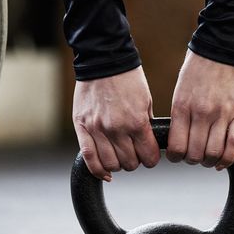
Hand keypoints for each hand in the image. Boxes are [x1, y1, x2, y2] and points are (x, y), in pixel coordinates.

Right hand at [73, 66, 160, 181]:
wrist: (103, 60)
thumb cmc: (128, 79)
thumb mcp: (146, 101)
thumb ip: (146, 125)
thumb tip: (149, 144)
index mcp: (137, 122)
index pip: (148, 156)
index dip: (151, 159)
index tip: (150, 156)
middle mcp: (117, 129)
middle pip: (129, 163)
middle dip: (135, 161)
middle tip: (134, 153)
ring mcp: (97, 129)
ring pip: (110, 164)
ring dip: (118, 164)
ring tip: (119, 155)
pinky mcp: (82, 127)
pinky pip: (89, 158)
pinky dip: (98, 170)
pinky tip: (105, 172)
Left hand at [167, 50, 233, 169]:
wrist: (222, 46)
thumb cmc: (199, 68)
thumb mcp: (180, 90)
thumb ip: (180, 115)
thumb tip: (179, 140)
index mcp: (182, 107)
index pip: (176, 146)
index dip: (175, 158)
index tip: (177, 157)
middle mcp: (201, 113)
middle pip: (195, 154)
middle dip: (193, 160)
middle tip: (194, 157)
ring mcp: (222, 114)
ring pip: (214, 152)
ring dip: (210, 162)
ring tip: (208, 159)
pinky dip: (228, 158)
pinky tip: (223, 161)